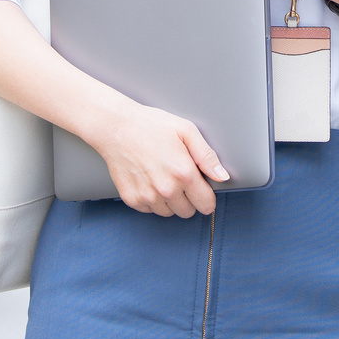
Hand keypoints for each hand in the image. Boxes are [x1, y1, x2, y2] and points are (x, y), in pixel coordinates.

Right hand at [89, 100, 230, 216]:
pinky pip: (150, 210)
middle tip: (180, 178)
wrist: (116, 127)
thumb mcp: (186, 131)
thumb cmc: (152, 125)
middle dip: (189, 198)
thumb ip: (207, 156)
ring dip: (171, 201)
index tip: (201, 188)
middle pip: (188, 212)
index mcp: (184, 173)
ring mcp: (148, 197)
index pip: (206, 204)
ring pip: (169, 213)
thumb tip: (223, 177)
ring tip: (164, 177)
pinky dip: (153, 200)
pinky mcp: (132, 199)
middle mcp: (166, 190)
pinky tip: (150, 181)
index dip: (207, 196)